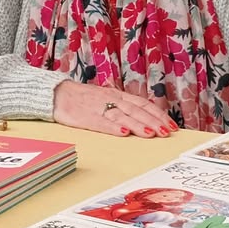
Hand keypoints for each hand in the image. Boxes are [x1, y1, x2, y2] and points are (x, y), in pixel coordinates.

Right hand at [52, 80, 178, 137]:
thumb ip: (123, 106)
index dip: (158, 114)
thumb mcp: (106, 98)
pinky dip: (113, 128)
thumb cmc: (82, 99)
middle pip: (136, 111)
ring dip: (138, 125)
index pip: (142, 104)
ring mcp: (98, 108)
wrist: (56, 94)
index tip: (171, 124)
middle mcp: (111, 100)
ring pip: (122, 116)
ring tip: (152, 133)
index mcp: (116, 95)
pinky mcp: (85, 117)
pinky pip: (101, 122)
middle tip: (168, 132)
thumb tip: (144, 118)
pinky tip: (123, 133)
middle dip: (153, 121)